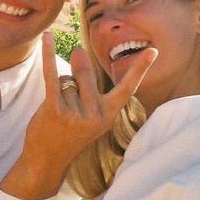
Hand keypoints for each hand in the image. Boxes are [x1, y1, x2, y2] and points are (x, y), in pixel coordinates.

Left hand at [1, 33, 156, 198]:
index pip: (127, 88)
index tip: (153, 50)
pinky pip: (52, 75)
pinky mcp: (55, 110)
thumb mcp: (86, 114)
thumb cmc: (68, 134)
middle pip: (86, 76)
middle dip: (75, 74)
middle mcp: (96, 115)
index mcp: (108, 115)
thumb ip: (87, 84)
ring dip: (58, 89)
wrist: (47, 161)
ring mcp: (76, 114)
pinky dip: (48, 55)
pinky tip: (47, 38)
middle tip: (69, 87)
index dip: (140, 68)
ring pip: (66, 80)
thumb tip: (78, 50)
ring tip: (56, 110)